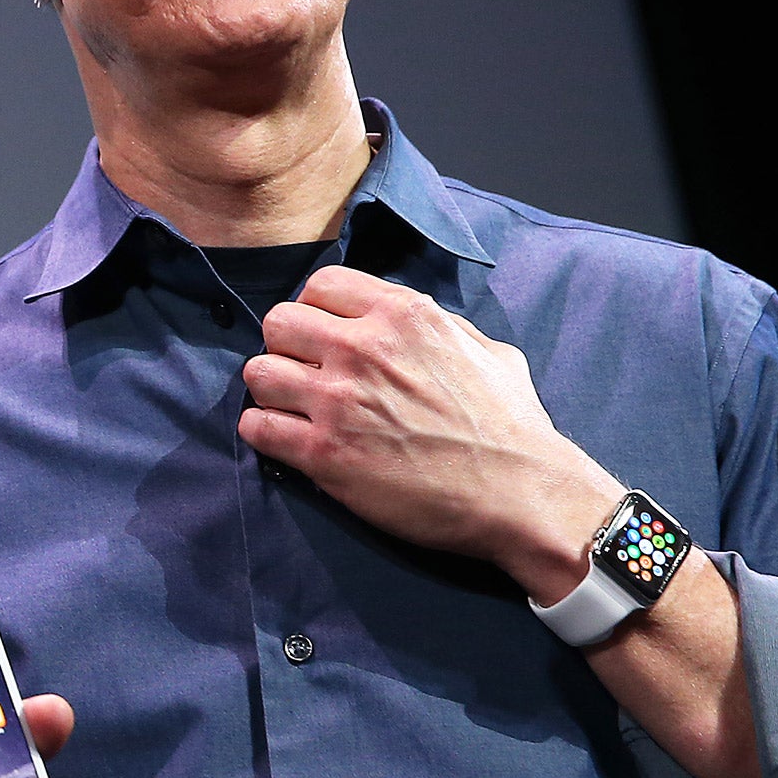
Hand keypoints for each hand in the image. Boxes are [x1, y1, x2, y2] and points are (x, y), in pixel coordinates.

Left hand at [238, 265, 618, 596]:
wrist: (519, 493)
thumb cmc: (512, 426)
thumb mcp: (488, 350)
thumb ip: (440, 327)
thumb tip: (411, 324)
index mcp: (403, 314)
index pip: (320, 284)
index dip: (316, 309)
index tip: (323, 335)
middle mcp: (364, 348)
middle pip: (278, 321)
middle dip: (286, 345)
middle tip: (304, 372)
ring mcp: (339, 401)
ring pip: (258, 372)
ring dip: (270, 389)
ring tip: (291, 407)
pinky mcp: (324, 454)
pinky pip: (257, 427)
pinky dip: (263, 432)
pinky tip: (286, 440)